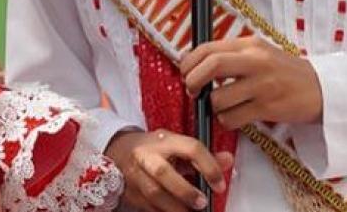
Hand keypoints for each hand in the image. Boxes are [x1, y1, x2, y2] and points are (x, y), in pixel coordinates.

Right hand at [105, 129, 232, 211]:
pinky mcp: (131, 192)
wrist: (119, 150)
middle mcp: (147, 156)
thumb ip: (202, 155)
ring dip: (175, 207)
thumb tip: (228, 160)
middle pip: (163, 172)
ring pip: (154, 193)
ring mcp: (136, 175)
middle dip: (185, 191)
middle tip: (202, 203)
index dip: (209, 166)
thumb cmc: (153, 148)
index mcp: (164, 141)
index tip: (219, 184)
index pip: (190, 148)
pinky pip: (148, 207)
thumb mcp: (176, 144)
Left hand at [179, 36, 322, 128]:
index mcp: (250, 45)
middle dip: (193, 80)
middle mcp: (256, 62)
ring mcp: (262, 85)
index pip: (209, 48)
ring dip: (212, 106)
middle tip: (192, 90)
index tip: (185, 72)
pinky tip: (234, 116)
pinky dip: (226, 120)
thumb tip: (195, 62)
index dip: (189, 62)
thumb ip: (232, 54)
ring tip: (219, 106)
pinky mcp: (267, 108)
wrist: (321, 88)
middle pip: (211, 65)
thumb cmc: (284, 71)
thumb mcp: (260, 52)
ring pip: (219, 98)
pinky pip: (233, 118)